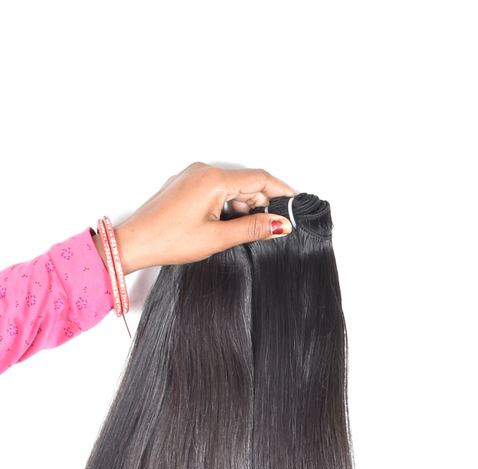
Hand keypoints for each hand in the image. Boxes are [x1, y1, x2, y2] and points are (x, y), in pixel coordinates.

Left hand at [100, 162, 298, 273]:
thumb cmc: (168, 239)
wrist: (135, 242)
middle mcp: (202, 171)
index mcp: (212, 179)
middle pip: (247, 183)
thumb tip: (281, 225)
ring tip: (242, 233)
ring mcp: (193, 177)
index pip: (259, 178)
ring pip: (233, 188)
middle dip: (263, 204)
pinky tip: (227, 226)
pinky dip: (229, 206)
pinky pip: (218, 190)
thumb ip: (253, 228)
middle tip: (272, 229)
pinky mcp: (187, 186)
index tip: (296, 206)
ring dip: (244, 208)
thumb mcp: (218, 238)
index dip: (282, 192)